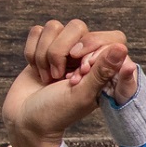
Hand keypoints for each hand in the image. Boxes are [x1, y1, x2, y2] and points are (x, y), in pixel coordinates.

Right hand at [2, 17, 136, 146]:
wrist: (24, 119)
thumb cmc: (56, 112)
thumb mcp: (82, 94)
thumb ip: (102, 71)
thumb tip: (121, 48)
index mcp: (103, 68)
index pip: (112, 38)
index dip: (94, 47)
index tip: (81, 68)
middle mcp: (86, 54)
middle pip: (78, 27)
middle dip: (62, 52)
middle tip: (61, 77)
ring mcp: (64, 49)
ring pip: (54, 26)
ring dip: (45, 55)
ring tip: (49, 77)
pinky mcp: (43, 46)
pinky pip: (37, 31)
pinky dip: (32, 52)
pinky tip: (38, 70)